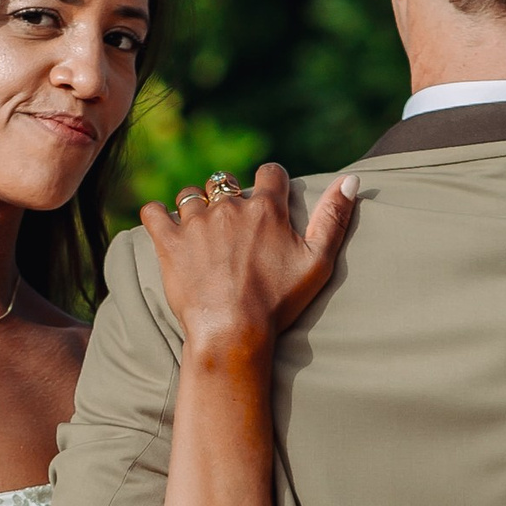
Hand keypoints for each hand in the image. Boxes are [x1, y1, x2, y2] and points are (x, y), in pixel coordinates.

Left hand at [139, 161, 358, 352]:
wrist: (233, 333)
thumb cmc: (278, 303)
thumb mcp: (317, 262)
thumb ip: (334, 218)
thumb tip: (351, 179)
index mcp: (267, 208)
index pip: (270, 172)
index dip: (271, 183)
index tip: (269, 199)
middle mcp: (230, 207)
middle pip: (225, 182)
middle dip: (227, 196)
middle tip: (230, 226)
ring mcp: (196, 223)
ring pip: (190, 195)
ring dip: (194, 207)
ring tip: (198, 230)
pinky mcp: (169, 243)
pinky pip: (153, 213)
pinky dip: (156, 216)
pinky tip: (162, 226)